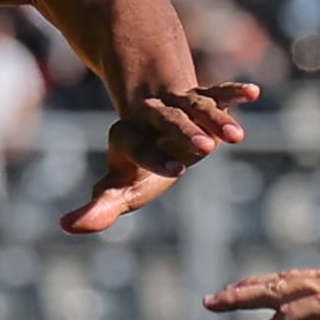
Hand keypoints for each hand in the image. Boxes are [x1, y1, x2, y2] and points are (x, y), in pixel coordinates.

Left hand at [66, 80, 258, 234]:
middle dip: (185, 132)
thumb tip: (66, 226)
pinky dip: (231, 93)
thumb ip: (99, 207)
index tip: (176, 170)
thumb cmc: (136, 167)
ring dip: (214, 118)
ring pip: (194, 106)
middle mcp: (151, 117)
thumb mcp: (119, 187)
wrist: (150, 123)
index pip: (137, 145)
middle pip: (166, 119)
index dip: (153, 156)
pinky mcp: (200, 99)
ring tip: (236, 137)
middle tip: (206, 148)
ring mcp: (177, 106)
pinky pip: (215, 93)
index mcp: (128, 137)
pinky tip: (252, 93)